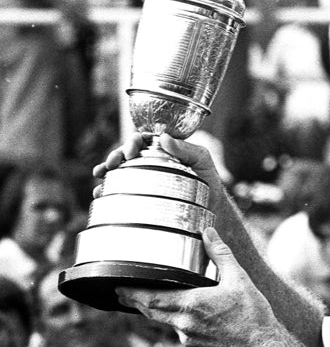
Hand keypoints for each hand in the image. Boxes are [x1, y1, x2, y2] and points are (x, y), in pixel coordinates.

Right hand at [93, 133, 225, 209]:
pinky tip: (100, 193)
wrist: (211, 209)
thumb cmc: (208, 180)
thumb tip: (163, 137)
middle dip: (115, 155)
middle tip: (112, 164)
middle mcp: (152, 162)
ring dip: (106, 170)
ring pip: (121, 170)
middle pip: (127, 154)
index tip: (130, 152)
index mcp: (164, 150)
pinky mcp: (143, 196)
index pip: (143, 140)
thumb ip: (186, 148)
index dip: (132, 142)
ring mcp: (146, 179)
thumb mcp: (202, 160)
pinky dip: (108, 190)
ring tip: (100, 175)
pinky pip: (121, 190)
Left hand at [116, 227, 277, 346]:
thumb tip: (209, 233)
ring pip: (165, 321)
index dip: (133, 294)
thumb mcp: (239, 279)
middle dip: (135, 302)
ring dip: (155, 310)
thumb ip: (220, 254)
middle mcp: (185, 324)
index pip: (152, 299)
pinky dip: (176, 320)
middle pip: (151, 312)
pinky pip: (180, 330)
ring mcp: (189, 338)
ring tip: (149, 299)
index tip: (118, 287)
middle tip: (121, 293)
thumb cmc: (252, 314)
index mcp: (192, 305)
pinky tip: (186, 314)